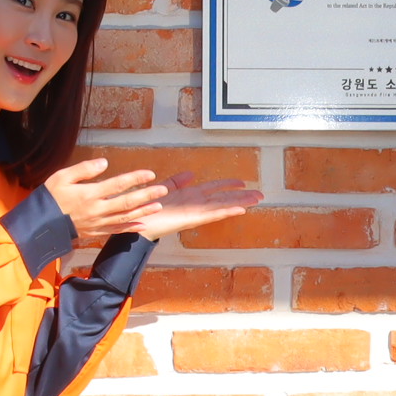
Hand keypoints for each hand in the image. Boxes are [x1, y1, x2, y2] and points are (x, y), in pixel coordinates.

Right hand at [42, 156, 165, 238]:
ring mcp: (98, 223)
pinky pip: (117, 230)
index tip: (150, 174)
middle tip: (164, 190)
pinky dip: (131, 227)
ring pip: (126, 217)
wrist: (39, 226)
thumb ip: (84, 169)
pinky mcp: (96, 232)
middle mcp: (97, 210)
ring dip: (144, 211)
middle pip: (127, 202)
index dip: (135, 179)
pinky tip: (143, 224)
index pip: (117, 184)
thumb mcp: (61, 177)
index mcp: (89, 194)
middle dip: (147, 195)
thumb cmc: (49, 198)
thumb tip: (104, 163)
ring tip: (159, 205)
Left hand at [126, 175, 264, 240]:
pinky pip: (212, 214)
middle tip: (260, 195)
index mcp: (190, 196)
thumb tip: (190, 175)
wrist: (135, 221)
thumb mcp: (164, 188)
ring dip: (240, 202)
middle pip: (224, 198)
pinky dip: (226, 211)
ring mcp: (195, 212)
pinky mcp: (192, 219)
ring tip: (256, 200)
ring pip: (223, 205)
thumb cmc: (147, 207)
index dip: (229, 184)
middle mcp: (195, 204)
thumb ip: (177, 181)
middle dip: (242, 196)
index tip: (242, 183)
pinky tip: (239, 209)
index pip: (214, 188)